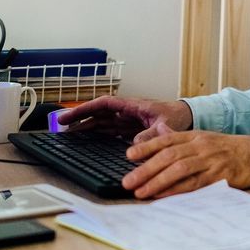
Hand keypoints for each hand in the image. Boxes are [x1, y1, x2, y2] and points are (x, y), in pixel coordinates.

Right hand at [53, 96, 191, 138]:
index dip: (85, 109)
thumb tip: (134, 144)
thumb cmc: (178, 116)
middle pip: (97, 113)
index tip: (70, 115)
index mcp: (132, 106)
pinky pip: (109, 131)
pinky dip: (97, 134)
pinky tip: (86, 140)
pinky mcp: (130, 130)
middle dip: (79, 117)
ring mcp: (127, 120)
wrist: (189, 119)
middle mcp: (127, 112)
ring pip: (101, 122)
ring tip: (68, 133)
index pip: (103, 104)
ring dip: (85, 126)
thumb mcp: (165, 126)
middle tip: (60, 124)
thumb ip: (152, 135)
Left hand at [122, 131, 249, 199]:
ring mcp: (210, 161)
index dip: (147, 146)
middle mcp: (201, 146)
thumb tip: (159, 135)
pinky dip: (177, 190)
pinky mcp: (219, 177)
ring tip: (140, 192)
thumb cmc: (228, 149)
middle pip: (168, 156)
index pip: (167, 139)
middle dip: (145, 169)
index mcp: (195, 136)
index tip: (129, 155)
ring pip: (179, 169)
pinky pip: (194, 185)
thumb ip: (181, 139)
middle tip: (128, 181)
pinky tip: (164, 196)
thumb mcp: (205, 138)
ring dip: (157, 181)